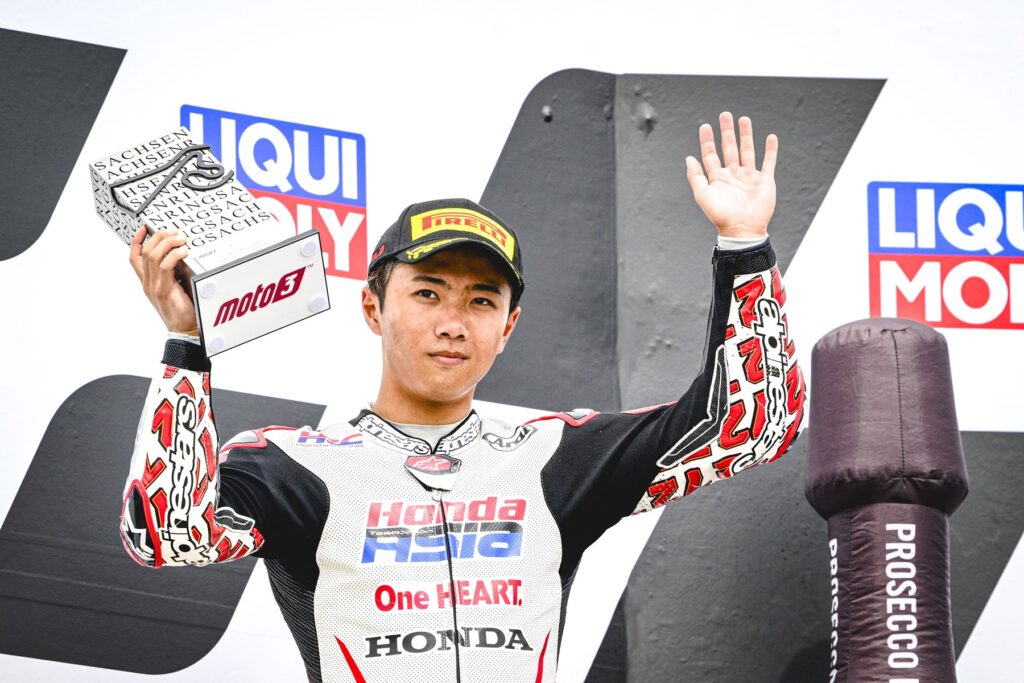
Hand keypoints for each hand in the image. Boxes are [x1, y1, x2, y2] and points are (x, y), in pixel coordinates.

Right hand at [129, 226, 198, 334]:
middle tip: (175, 232)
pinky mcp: (163, 290)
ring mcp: (153, 287)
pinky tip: (184, 252)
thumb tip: (180, 253)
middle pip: (145, 251)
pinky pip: (165, 266)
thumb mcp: (175, 286)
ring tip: (181, 239)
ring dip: (168, 242)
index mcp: (147, 281)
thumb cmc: (183, 310)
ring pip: (152, 255)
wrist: (185, 330)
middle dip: (159, 236)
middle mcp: (147, 283)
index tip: (145, 228)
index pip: (134, 257)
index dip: (137, 240)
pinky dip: (175, 255)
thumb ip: (173, 272)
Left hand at [685, 112, 777, 238]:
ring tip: (743, 119)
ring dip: (746, 135)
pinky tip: (770, 138)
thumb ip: (695, 176)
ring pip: (747, 150)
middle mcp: (733, 175)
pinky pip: (769, 162)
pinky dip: (771, 150)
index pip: (711, 155)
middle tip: (725, 115)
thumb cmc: (720, 215)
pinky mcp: (764, 180)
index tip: (705, 126)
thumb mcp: (702, 195)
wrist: (742, 229)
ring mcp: (749, 177)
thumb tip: (688, 158)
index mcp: (718, 178)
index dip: (707, 141)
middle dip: (727, 132)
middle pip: (729, 148)